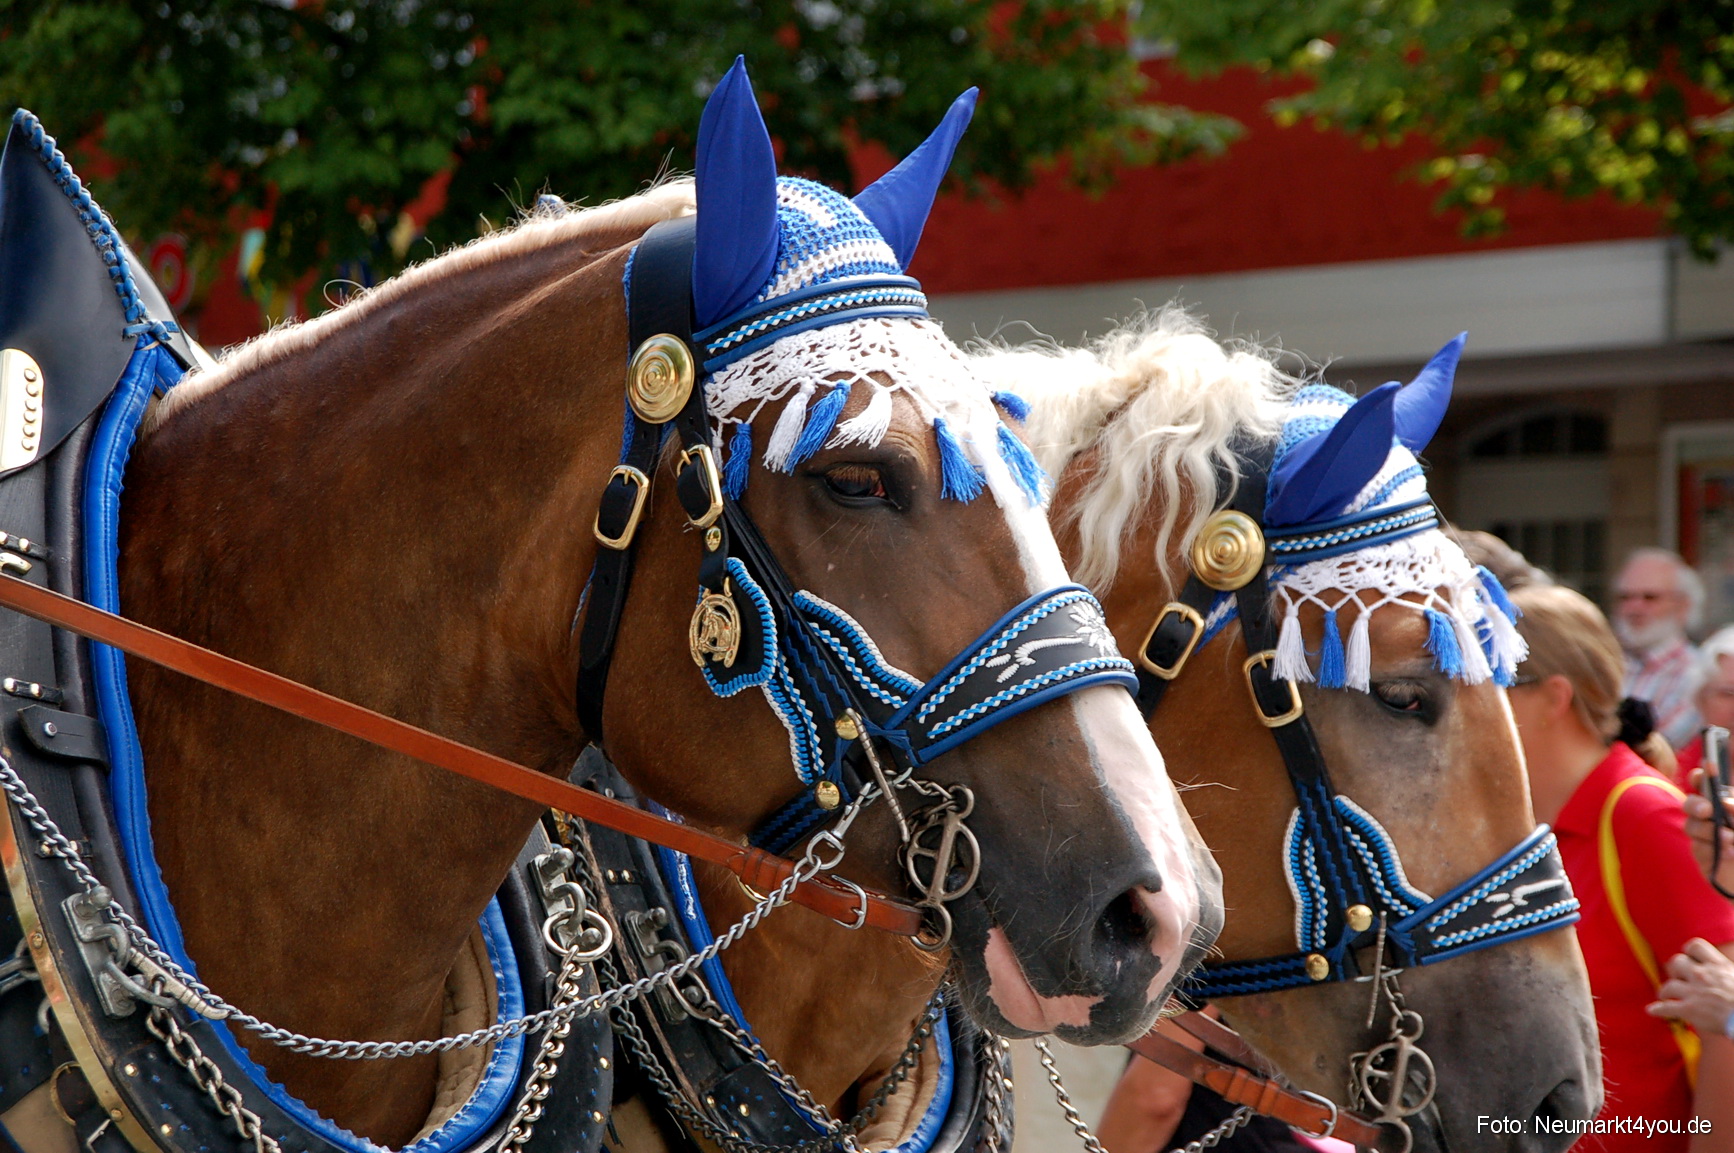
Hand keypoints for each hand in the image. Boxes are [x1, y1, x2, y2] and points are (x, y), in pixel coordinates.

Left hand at [1647, 938, 1733, 1035]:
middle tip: (1678, 979)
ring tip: (1665, 995)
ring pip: (1669, 985)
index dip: (1689, 952)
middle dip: (1675, 971)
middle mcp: (1702, 974)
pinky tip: (1653, 1011)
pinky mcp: (1690, 1009)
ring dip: (1665, 991)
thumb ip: (1724, 971)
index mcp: (1718, 965)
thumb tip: (1722, 971)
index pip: (1695, 946)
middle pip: (1676, 962)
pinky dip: (1658, 1009)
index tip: (1689, 959)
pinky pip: (1666, 1007)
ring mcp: (1694, 992)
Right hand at [1684, 769, 1733, 893]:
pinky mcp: (1702, 854)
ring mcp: (1703, 835)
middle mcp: (1709, 815)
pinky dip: (1713, 850)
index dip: (1700, 776)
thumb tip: (1724, 803)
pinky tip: (1729, 853)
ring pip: (1691, 826)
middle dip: (1695, 805)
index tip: (1706, 770)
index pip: (1703, 783)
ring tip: (1731, 838)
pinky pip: (1698, 848)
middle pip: (1690, 803)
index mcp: (1722, 801)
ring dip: (1708, 831)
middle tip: (1707, 810)